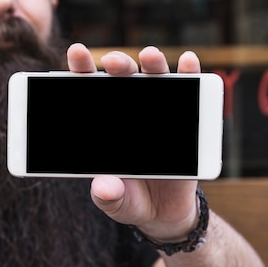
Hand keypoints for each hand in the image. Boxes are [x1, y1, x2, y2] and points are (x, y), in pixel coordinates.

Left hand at [66, 43, 201, 242]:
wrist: (164, 214)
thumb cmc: (131, 201)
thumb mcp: (115, 203)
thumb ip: (107, 196)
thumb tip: (105, 186)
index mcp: (104, 127)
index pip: (88, 92)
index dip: (81, 70)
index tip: (77, 52)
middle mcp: (130, 114)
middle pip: (122, 80)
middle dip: (117, 65)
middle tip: (112, 61)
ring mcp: (158, 114)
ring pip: (155, 80)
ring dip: (152, 64)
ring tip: (150, 55)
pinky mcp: (186, 122)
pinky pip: (189, 93)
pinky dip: (190, 74)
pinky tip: (188, 61)